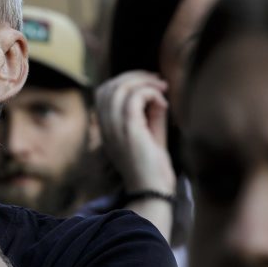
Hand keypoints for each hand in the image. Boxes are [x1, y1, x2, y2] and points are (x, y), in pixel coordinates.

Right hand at [95, 70, 175, 193]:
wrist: (153, 190)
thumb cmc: (154, 167)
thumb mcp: (151, 134)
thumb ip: (150, 113)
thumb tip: (156, 91)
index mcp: (106, 127)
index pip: (104, 92)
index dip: (124, 80)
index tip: (149, 83)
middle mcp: (106, 126)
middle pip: (111, 85)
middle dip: (135, 76)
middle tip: (158, 81)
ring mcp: (114, 127)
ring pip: (121, 87)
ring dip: (144, 82)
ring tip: (162, 88)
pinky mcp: (128, 129)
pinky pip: (135, 97)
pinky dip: (151, 93)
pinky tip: (163, 104)